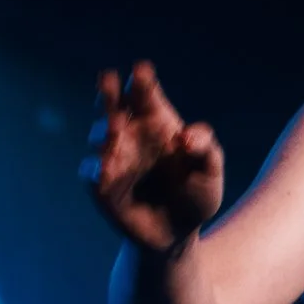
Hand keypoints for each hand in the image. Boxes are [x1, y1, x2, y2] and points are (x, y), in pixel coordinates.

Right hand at [84, 61, 224, 253]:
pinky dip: (96, 167)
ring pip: (99, 133)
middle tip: (108, 79)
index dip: (143, 81)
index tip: (142, 70)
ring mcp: (113, 157)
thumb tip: (184, 137)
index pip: (145, 94)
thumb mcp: (210, 171)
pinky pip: (92, 171)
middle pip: (113, 104)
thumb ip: (205, 148)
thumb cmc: (196, 195)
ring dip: (105, 128)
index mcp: (157, 121)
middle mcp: (131, 133)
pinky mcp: (101, 184)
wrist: (179, 233)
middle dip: (109, 91)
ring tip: (116, 126)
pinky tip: (105, 166)